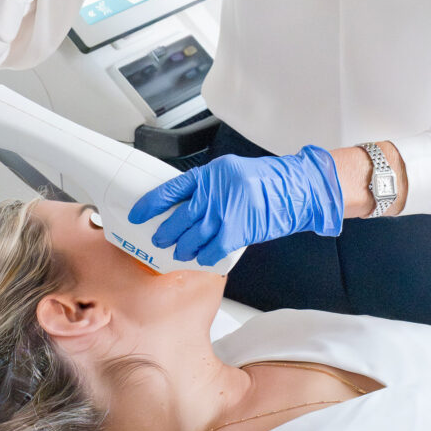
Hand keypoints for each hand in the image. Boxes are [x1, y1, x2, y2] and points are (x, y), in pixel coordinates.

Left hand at [128, 146, 344, 266]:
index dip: (149, 205)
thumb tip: (187, 203)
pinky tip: (202, 258)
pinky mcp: (236, 232)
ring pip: (192, 238)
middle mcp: (211, 194)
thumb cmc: (264, 180)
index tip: (137, 214)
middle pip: (177, 219)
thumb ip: (207, 186)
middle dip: (165, 233)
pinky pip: (211, 250)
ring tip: (180, 252)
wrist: (292, 189)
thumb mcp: (229, 172)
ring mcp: (223, 214)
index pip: (168, 191)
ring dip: (183, 249)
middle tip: (160, 239)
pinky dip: (204, 257)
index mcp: (207, 175)